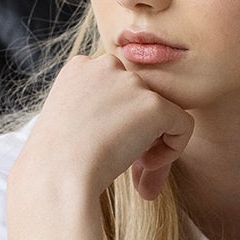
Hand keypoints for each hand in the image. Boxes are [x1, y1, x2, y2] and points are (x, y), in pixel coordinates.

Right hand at [16, 47, 194, 202]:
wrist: (57, 174)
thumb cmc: (55, 160)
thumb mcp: (70, 121)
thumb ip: (100, 109)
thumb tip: (131, 127)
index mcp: (81, 66)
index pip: (118, 87)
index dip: (120, 118)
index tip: (106, 144)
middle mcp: (107, 65)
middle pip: (141, 96)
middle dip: (139, 129)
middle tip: (125, 159)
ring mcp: (131, 83)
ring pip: (162, 111)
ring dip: (154, 140)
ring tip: (135, 165)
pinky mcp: (154, 104)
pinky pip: (183, 125)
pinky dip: (173, 149)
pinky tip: (145, 165)